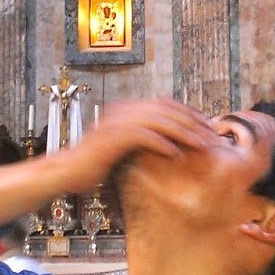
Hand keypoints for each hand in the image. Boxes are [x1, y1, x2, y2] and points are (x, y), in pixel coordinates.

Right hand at [56, 97, 219, 193]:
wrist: (65, 171)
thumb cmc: (92, 162)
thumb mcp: (120, 145)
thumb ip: (140, 138)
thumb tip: (167, 141)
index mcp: (125, 109)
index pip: (164, 104)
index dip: (188, 113)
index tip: (205, 125)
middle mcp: (122, 111)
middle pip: (166, 109)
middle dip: (191, 122)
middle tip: (209, 135)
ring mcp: (116, 123)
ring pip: (159, 121)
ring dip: (183, 133)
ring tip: (199, 145)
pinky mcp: (111, 139)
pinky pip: (143, 137)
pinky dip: (162, 144)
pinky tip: (175, 154)